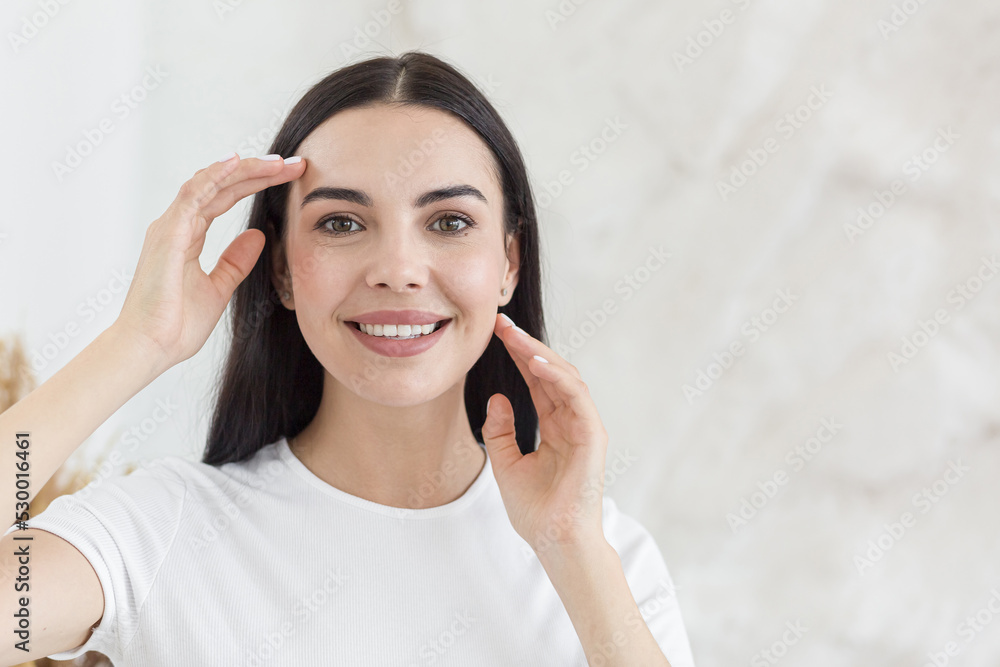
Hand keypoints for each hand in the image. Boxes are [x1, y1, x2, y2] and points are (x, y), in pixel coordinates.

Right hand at [114, 153, 305, 367]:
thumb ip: (235, 261)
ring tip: (278, 161)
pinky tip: (237, 163)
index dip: (257, 183)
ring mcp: (171, 227)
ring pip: (210, 182)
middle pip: (221, 184)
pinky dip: (215, 177)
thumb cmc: (175, 324)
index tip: (290, 176)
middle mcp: (177, 224)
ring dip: (245, 169)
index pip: (226, 197)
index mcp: (188, 234)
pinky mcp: (168, 235)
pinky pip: (193, 196)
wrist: (150, 348)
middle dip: (259, 171)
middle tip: (294, 163)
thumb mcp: (219, 288)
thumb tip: (258, 236)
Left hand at [481, 313, 609, 557]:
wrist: (555, 542)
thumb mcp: (505, 465)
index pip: (536, 381)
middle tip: (501, 323)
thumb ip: (500, 432)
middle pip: (550, 372)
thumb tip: (497, 398)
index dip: (517, 355)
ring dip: (539, 353)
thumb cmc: (535, 511)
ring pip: (565, 377)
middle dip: (525, 345)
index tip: (495, 333)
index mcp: (555, 426)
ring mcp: (584, 427)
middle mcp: (572, 421)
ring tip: (513, 336)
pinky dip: (557, 376)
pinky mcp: (592, 436)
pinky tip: (534, 362)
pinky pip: (576, 396)